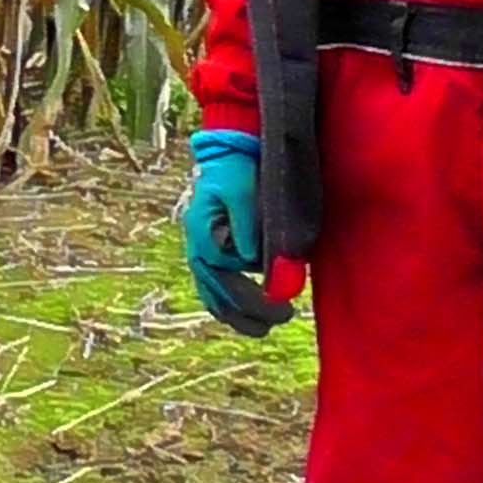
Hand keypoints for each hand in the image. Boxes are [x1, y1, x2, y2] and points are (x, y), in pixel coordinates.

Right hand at [184, 131, 302, 335]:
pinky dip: (228, 308)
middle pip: (221, 296)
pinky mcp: (210, 254)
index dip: (257, 296)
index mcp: (205, 238)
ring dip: (238, 317)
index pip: (230, 279)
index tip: (284, 306)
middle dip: (251, 313)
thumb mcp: (243, 191)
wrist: (228, 154)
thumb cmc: (238, 170)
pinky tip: (247, 319)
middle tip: (283, 316)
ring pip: (214, 299)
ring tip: (264, 328)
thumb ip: (247, 226)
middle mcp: (198, 251)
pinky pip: (214, 291)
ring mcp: (201, 255)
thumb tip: (251, 261)